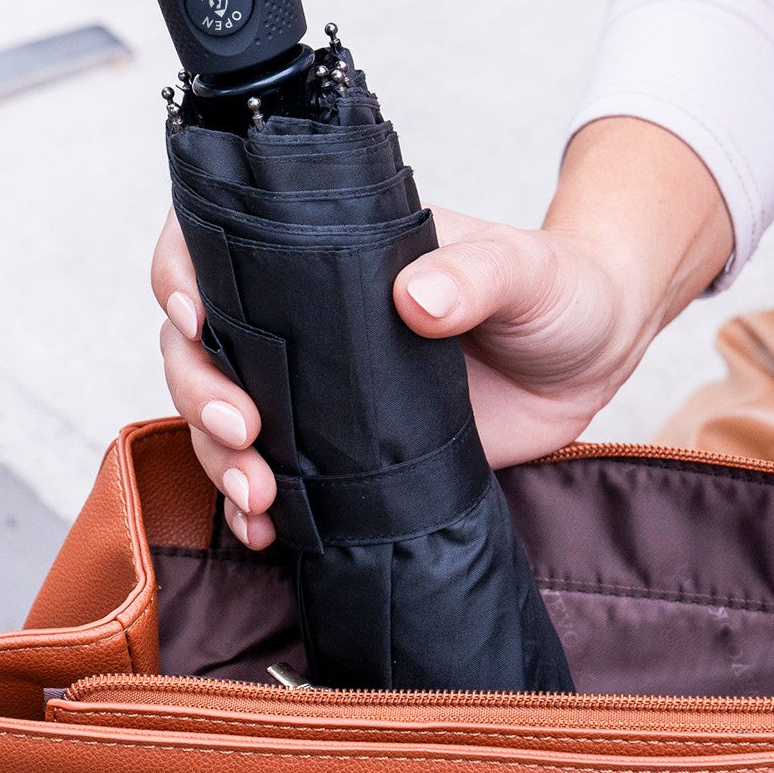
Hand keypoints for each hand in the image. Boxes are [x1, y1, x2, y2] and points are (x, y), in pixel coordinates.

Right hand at [153, 117, 731, 547]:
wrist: (590, 354)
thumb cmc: (554, 286)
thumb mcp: (524, 268)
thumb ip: (477, 274)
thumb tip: (417, 298)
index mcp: (333, 255)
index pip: (226, 245)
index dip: (182, 270)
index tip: (194, 312)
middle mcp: (312, 318)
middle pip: (205, 341)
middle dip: (200, 386)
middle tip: (242, 429)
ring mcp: (324, 387)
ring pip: (227, 413)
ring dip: (217, 456)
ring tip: (256, 495)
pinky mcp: (350, 448)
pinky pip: (277, 475)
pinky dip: (253, 505)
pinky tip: (262, 527)